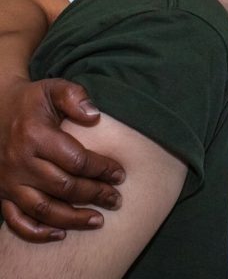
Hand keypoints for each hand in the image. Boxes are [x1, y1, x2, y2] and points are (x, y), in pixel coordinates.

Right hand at [0, 79, 125, 241]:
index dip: (101, 169)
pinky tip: (60, 234)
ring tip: (98, 220)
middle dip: (94, 195)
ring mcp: (8, 181)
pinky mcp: (1, 193)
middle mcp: (20, 162)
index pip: (76, 160)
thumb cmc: (32, 100)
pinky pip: (16, 220)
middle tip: (117, 199)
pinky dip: (36, 232)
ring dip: (72, 219)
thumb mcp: (53, 88)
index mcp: (35, 136)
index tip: (120, 174)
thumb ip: (75, 96)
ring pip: (42, 209)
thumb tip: (94, 116)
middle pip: (63, 187)